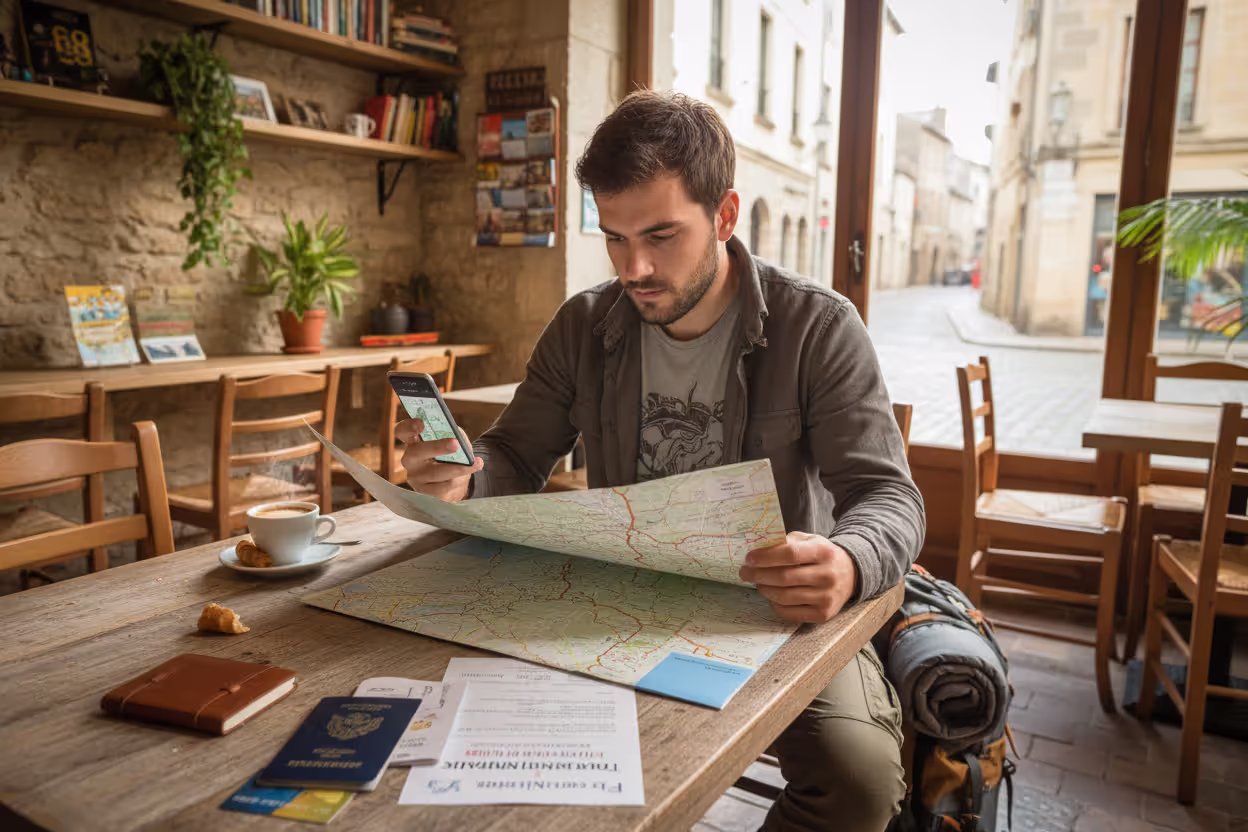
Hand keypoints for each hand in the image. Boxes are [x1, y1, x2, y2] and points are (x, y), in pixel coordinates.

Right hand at [395, 419, 482, 501]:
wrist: (458, 480)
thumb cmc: (453, 455)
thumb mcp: (454, 440)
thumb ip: (454, 434)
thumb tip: (457, 438)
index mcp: (413, 442)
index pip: (402, 431)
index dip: (409, 426)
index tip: (421, 423)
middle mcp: (410, 460)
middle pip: (417, 452)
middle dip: (437, 447)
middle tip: (456, 444)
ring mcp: (415, 478)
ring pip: (435, 473)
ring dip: (458, 468)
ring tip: (475, 464)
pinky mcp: (424, 494)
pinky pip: (441, 489)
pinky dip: (457, 483)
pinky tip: (465, 479)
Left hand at [738, 531, 857, 623]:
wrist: (850, 574)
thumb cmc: (822, 555)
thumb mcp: (809, 540)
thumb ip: (786, 541)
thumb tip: (758, 548)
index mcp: (823, 552)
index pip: (790, 554)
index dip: (766, 557)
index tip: (749, 558)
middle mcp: (828, 575)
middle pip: (784, 577)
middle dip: (758, 575)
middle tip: (745, 572)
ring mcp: (826, 597)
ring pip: (785, 597)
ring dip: (765, 590)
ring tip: (757, 583)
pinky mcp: (823, 614)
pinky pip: (790, 612)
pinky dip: (775, 604)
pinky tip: (771, 596)